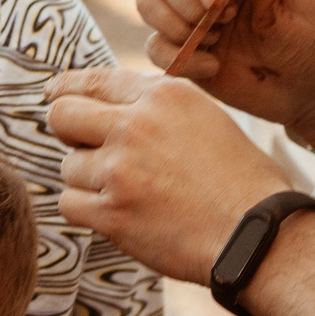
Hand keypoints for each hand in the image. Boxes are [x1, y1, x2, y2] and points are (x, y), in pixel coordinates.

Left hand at [47, 68, 293, 282]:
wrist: (259, 234)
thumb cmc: (238, 180)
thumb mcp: (203, 119)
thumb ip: (152, 107)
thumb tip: (99, 102)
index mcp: (162, 96)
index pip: (90, 80)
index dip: (65, 90)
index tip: (55, 96)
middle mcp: (136, 126)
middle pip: (61, 115)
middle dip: (68, 132)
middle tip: (89, 150)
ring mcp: (120, 170)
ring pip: (67, 166)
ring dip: (88, 180)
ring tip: (130, 192)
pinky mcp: (111, 213)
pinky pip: (68, 203)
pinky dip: (86, 211)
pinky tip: (119, 213)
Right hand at [138, 0, 314, 142]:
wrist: (308, 89)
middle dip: (186, 2)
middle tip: (224, 22)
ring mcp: (190, 17)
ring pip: (147, 3)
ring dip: (176, 26)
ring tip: (216, 41)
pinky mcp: (181, 50)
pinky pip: (152, 47)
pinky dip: (179, 59)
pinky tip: (214, 66)